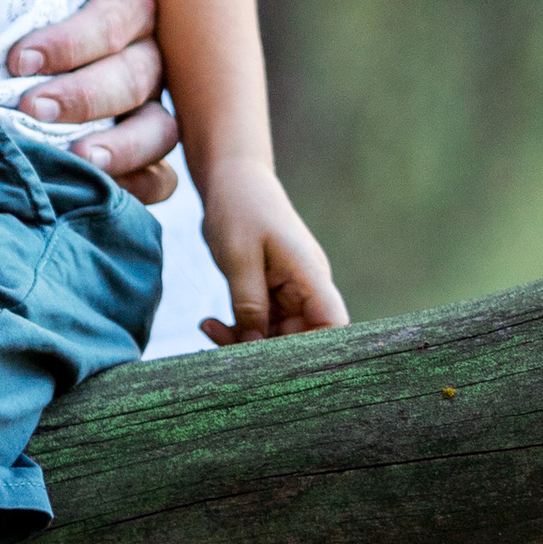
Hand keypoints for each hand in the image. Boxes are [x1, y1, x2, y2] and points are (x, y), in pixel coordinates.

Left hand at [8, 0, 175, 203]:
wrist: (27, 24)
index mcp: (129, 4)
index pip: (118, 18)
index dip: (72, 40)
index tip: (18, 59)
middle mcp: (150, 56)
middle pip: (135, 76)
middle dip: (83, 95)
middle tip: (32, 108)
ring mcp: (152, 107)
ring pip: (159, 129)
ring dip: (119, 147)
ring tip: (77, 160)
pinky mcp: (145, 153)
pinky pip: (161, 176)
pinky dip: (140, 187)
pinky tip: (103, 190)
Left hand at [199, 164, 347, 344]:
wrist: (231, 179)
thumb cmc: (240, 208)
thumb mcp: (239, 257)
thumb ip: (249, 303)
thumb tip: (255, 346)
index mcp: (310, 275)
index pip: (333, 324)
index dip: (317, 351)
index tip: (280, 363)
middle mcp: (306, 286)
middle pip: (302, 337)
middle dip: (266, 350)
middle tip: (227, 350)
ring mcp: (289, 290)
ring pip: (276, 334)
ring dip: (244, 339)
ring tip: (208, 330)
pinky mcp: (270, 292)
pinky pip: (259, 322)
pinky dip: (236, 327)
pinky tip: (209, 324)